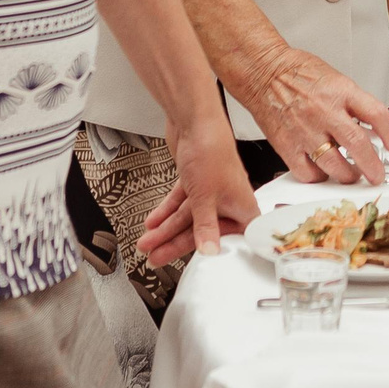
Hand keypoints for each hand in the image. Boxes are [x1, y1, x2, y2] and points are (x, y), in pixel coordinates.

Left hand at [134, 116, 258, 266]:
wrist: (195, 120)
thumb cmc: (211, 152)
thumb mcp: (205, 198)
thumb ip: (205, 227)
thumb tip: (210, 251)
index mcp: (242, 205)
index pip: (233, 237)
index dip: (221, 251)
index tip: (206, 267)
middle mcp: (228, 198)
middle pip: (203, 229)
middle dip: (176, 243)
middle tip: (156, 257)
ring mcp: (211, 188)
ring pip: (188, 216)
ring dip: (165, 229)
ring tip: (146, 242)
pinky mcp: (196, 179)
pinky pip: (180, 202)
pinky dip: (166, 211)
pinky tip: (152, 222)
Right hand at [235, 45, 388, 183]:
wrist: (264, 72)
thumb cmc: (298, 72)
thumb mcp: (336, 79)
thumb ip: (353, 103)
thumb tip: (372, 125)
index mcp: (341, 92)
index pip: (376, 115)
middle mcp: (325, 112)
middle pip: (358, 145)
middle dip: (373, 166)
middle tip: (377, 174)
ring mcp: (305, 130)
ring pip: (333, 165)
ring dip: (347, 175)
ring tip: (351, 176)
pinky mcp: (286, 145)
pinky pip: (307, 171)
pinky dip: (318, 176)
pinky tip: (323, 172)